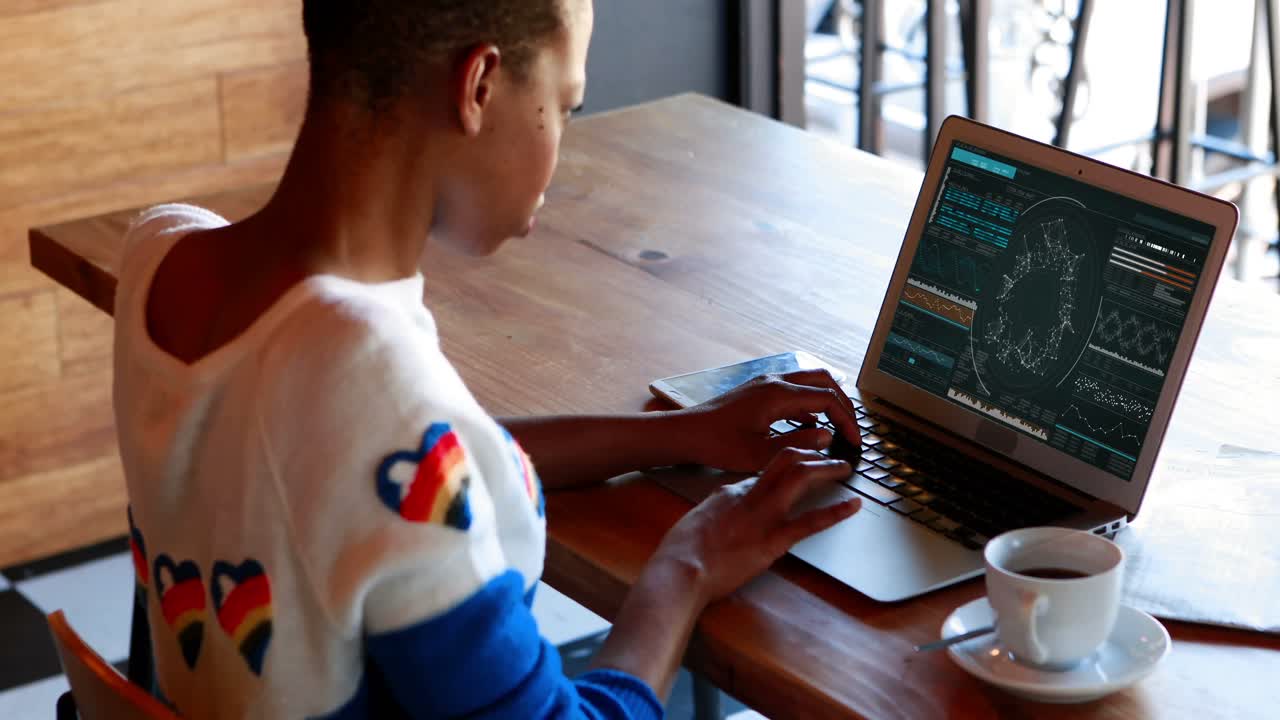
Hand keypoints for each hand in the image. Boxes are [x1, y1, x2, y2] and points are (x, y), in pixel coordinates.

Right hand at [651, 448, 861, 604]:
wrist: (680, 568)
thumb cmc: (681, 550)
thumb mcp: (696, 520)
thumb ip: (715, 511)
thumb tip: (723, 507)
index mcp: (730, 491)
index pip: (763, 470)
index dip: (784, 465)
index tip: (797, 465)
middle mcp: (750, 495)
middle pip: (785, 459)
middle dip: (809, 452)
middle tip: (827, 452)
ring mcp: (764, 515)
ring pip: (800, 477)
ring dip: (826, 469)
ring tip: (844, 468)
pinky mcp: (773, 540)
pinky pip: (810, 522)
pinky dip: (835, 512)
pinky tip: (852, 506)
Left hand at [678, 369, 860, 472]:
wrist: (685, 433)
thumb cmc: (717, 444)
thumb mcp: (760, 454)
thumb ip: (798, 445)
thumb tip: (827, 437)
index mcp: (777, 395)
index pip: (827, 400)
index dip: (846, 421)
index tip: (854, 441)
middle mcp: (774, 381)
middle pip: (823, 381)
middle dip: (842, 405)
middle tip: (852, 429)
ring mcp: (765, 383)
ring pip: (809, 382)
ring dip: (826, 402)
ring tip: (836, 428)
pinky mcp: (758, 390)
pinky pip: (793, 390)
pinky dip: (808, 405)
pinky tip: (808, 428)